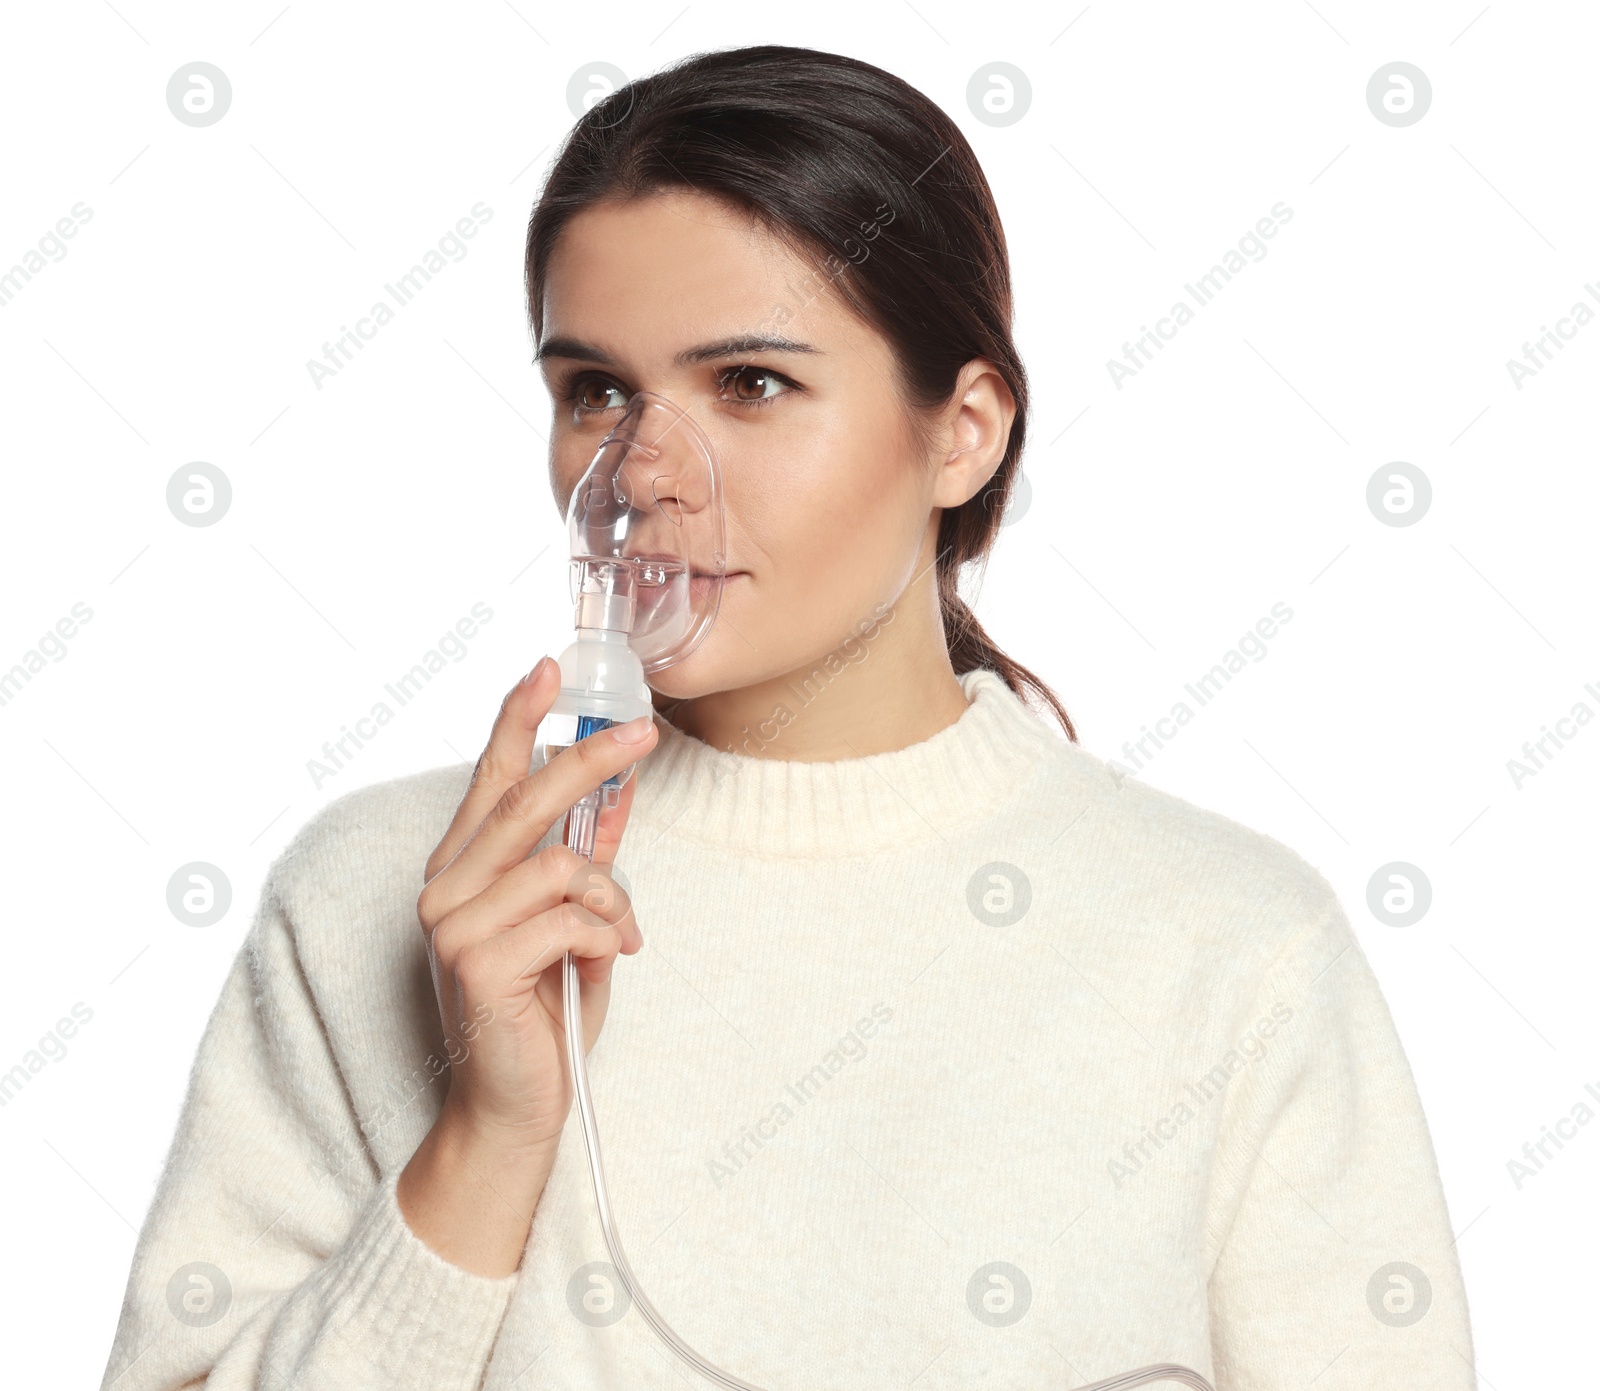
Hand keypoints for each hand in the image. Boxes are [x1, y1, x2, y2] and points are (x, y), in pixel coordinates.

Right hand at [397, 658, 655, 1273]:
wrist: (517, 1104)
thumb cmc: (543, 1011)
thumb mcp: (575, 921)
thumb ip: (586, 858)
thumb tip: (619, 793)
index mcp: (462, 870)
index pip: (488, 779)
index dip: (517, 720)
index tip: (546, 669)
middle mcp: (445, 889)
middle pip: (526, 801)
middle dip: (590, 761)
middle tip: (644, 734)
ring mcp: (453, 926)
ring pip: (562, 865)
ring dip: (612, 899)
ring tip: (620, 934)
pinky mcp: (476, 963)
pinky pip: (571, 917)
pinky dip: (607, 936)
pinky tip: (606, 962)